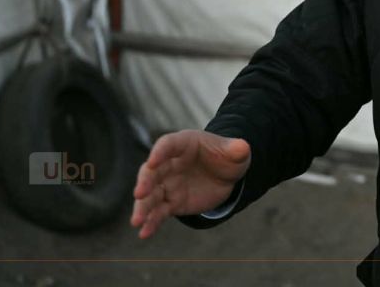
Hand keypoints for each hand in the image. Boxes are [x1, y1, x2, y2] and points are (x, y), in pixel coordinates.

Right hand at [130, 130, 250, 238]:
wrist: (226, 175)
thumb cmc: (227, 157)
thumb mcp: (236, 152)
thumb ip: (237, 149)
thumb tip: (242, 148)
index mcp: (184, 144)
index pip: (168, 145)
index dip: (159, 152)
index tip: (152, 161)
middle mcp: (169, 164)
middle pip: (152, 172)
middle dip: (145, 182)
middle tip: (140, 193)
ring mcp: (168, 184)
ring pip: (151, 195)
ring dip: (142, 207)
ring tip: (136, 221)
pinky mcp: (171, 203)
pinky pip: (159, 212)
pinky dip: (151, 223)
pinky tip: (144, 234)